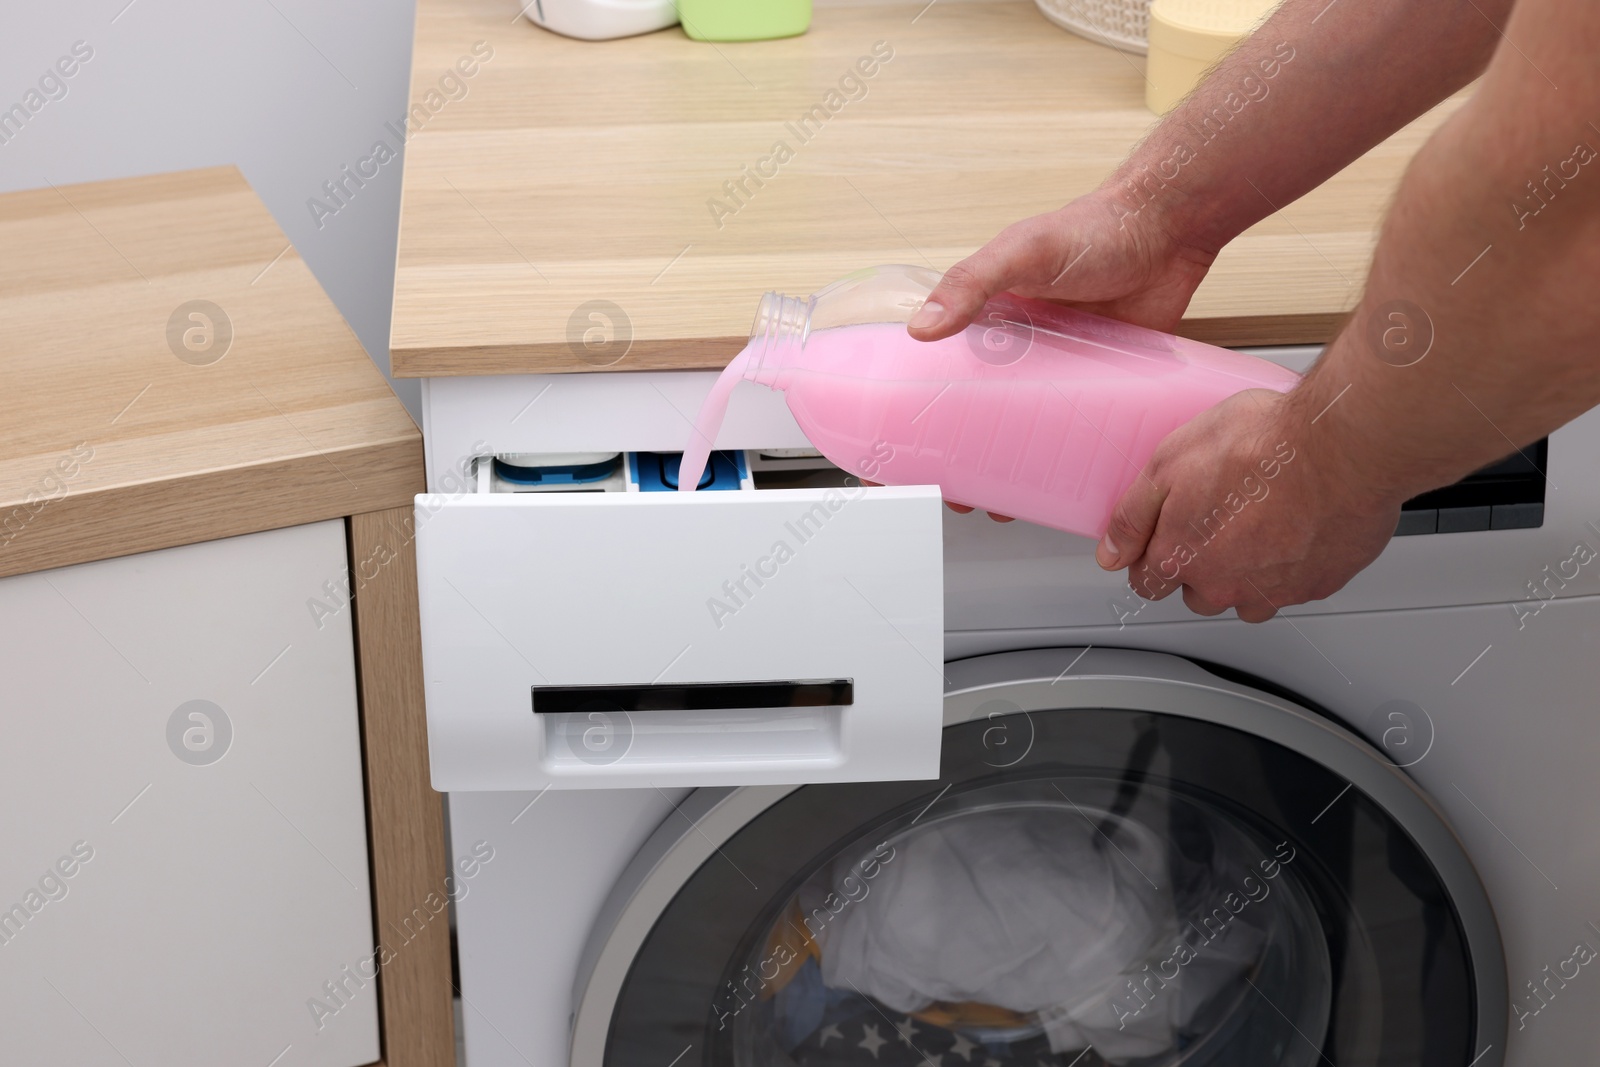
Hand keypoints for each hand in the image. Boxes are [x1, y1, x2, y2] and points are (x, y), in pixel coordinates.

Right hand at [908, 187, 1219, 519]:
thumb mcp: (1021, 250)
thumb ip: (971, 283)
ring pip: (1021, 432)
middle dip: (956, 458)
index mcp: (983, 319)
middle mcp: (1014, 351)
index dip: (910, 413)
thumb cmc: (1093, 228)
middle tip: (951, 490)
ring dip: (1007, 468)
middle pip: (973, 414)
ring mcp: (1056, 372)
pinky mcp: (1098, 385)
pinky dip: (1064, 460)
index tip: (894, 453)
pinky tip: (1059, 484)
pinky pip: (1074, 430)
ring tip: (999, 500)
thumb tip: (922, 327)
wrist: (1167, 230)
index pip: (932, 371)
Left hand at [1095, 390, 1398, 622]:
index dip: (1150, 557)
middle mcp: (1227, 586)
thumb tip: (1111, 554)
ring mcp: (1276, 590)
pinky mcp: (1321, 583)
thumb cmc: (1261, 445)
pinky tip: (1297, 526)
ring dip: (1247, 572)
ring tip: (1260, 522)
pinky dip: (1292, 565)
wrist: (1341, 445)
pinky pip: (1295, 587)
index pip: (1148, 583)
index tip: (1163, 539)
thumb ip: (1133, 516)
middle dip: (1200, 565)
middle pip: (1198, 594)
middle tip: (1219, 517)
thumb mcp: (1169, 462)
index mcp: (1182, 558)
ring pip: (1248, 598)